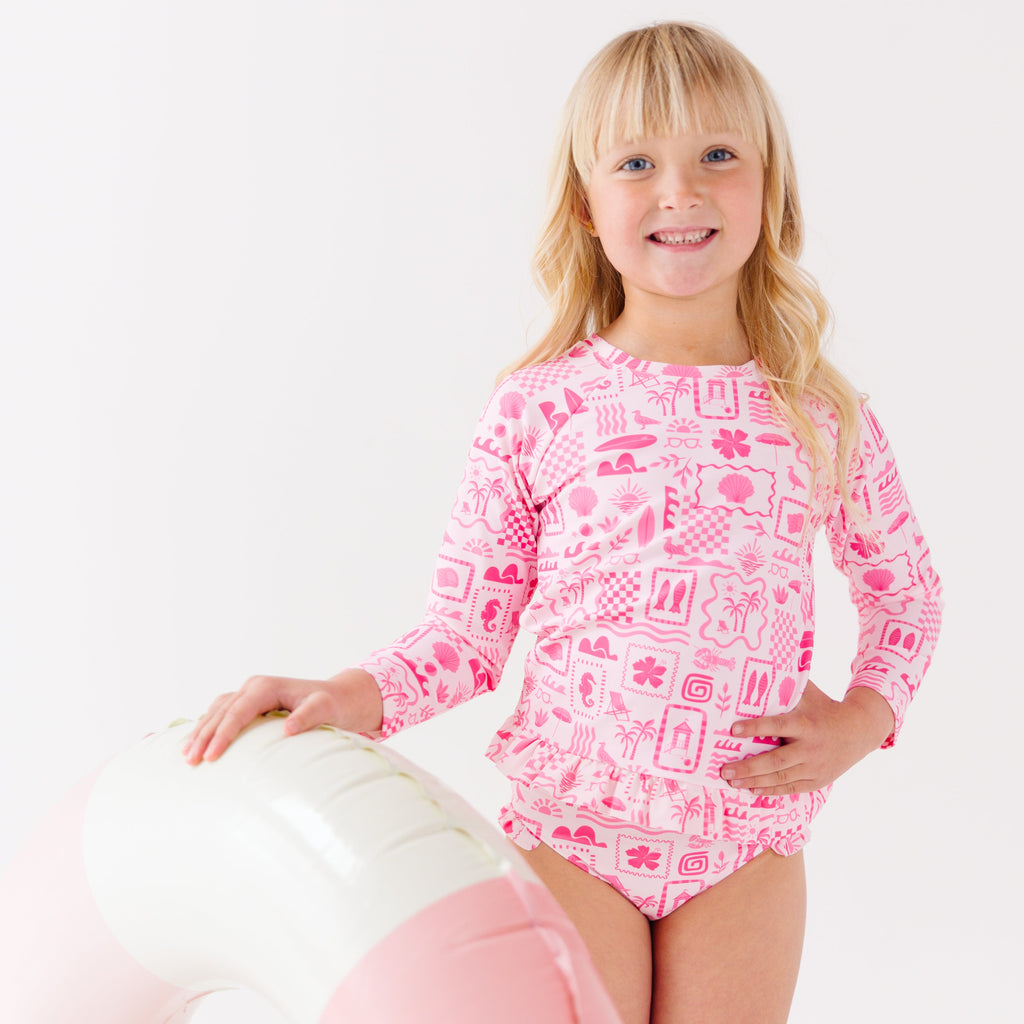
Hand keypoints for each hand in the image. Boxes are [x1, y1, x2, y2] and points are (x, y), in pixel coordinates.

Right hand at [182, 668, 382, 764]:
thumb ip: (309, 717)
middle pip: (221, 712)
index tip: (211, 757)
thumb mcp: (325, 709)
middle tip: (190, 761)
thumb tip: (288, 729)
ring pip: (217, 711)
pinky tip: (196, 742)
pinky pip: (222, 712)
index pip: (238, 711)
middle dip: (204, 736)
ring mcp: (250, 693)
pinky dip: (208, 726)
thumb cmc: (332, 704)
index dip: (223, 734)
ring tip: (185, 755)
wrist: (338, 697)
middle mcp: (254, 686)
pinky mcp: (249, 702)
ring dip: (200, 731)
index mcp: (266, 687)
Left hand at [719, 681, 894, 795]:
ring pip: (780, 777)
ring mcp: (815, 767)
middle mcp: (810, 748)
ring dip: (753, 781)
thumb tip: (760, 667)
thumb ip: (787, 685)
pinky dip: (770, 790)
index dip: (755, 728)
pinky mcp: (818, 781)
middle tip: (723, 769)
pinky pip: (790, 787)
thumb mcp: (809, 694)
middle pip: (775, 760)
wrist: (860, 730)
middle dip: (748, 767)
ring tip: (731, 780)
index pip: (777, 726)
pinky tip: (752, 788)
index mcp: (806, 724)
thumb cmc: (825, 708)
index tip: (732, 730)